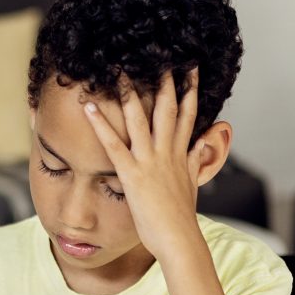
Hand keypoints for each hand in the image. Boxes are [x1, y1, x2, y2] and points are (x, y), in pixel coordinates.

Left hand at [81, 68, 207, 260]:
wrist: (179, 240)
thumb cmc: (181, 217)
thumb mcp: (192, 183)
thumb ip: (196, 159)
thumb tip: (205, 143)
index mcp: (181, 154)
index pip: (188, 115)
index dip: (189, 89)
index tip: (189, 67)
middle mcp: (167, 152)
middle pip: (167, 108)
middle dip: (164, 80)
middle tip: (159, 54)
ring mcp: (150, 162)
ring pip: (140, 120)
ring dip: (128, 93)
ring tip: (117, 70)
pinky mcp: (132, 175)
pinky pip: (113, 145)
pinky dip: (100, 125)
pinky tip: (88, 108)